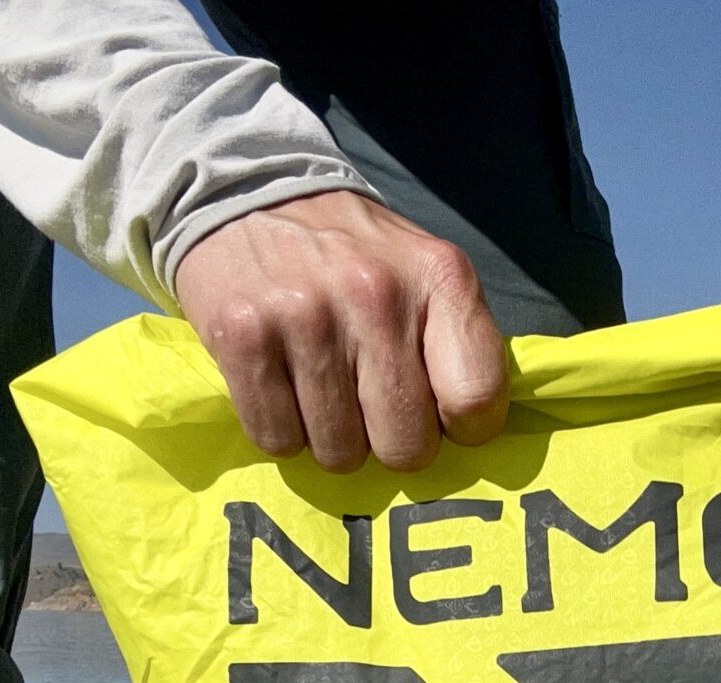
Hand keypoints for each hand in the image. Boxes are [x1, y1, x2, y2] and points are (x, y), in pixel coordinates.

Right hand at [174, 190, 506, 472]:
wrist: (254, 190)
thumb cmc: (355, 253)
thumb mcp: (426, 271)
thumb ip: (458, 341)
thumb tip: (468, 436)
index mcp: (440, 276)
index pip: (476, 399)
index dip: (464, 429)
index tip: (441, 417)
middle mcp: (376, 294)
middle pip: (406, 447)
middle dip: (392, 443)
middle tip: (373, 408)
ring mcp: (306, 316)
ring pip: (340, 453)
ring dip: (333, 439)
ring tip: (324, 390)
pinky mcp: (244, 336)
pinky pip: (278, 440)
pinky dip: (282, 430)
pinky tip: (284, 388)